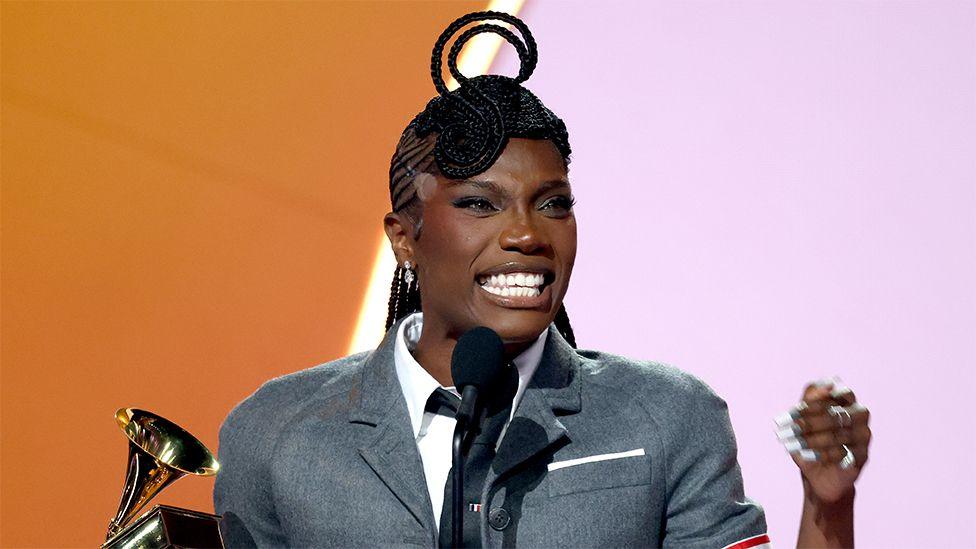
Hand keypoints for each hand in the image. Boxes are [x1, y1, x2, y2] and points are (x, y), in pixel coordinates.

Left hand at [775, 379, 871, 502]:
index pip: (839, 393)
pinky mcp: (863, 456)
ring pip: (840, 435)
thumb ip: (811, 397)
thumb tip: (826, 385)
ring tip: (798, 444)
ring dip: (814, 440)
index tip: (795, 411)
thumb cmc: (809, 439)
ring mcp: (864, 435)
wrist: (817, 473)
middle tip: (794, 428)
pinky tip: (812, 456)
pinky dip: (825, 455)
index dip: (817, 402)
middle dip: (811, 422)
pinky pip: (845, 453)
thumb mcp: (803, 417)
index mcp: (847, 400)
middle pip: (837, 415)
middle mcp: (859, 416)